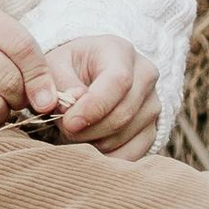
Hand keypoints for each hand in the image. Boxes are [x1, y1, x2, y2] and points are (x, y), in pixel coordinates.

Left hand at [37, 33, 160, 157]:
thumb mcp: (55, 65)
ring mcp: (153, 103)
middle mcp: (145, 74)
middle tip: (65, 130)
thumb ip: (59, 83)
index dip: (94, 106)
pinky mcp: (153, 127)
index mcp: (120, 51)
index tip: (69, 122)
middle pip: (123, 112)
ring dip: (94, 143)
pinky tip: (90, 150)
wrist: (88, 74)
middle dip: (89, 129)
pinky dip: (109, 157)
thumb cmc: (69, 68)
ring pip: (125, 135)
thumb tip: (69, 108)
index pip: (118, 81)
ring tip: (75, 132)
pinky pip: (134, 152)